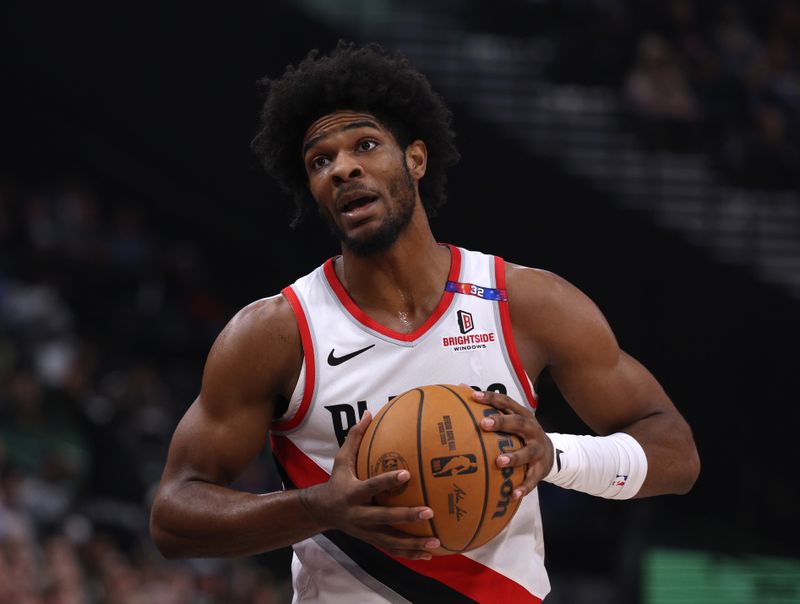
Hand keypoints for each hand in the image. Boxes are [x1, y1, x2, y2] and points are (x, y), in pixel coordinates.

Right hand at [301, 411, 439, 559]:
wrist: (321, 512)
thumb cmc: (337, 480)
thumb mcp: (341, 459)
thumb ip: (355, 437)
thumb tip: (369, 413)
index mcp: (352, 493)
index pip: (371, 486)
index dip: (387, 481)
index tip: (407, 474)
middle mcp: (358, 515)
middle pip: (384, 518)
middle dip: (406, 517)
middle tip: (430, 512)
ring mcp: (365, 532)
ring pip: (391, 541)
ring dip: (413, 544)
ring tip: (436, 542)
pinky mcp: (371, 541)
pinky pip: (392, 550)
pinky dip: (411, 554)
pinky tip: (430, 553)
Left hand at [473, 390, 553, 499]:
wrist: (549, 451)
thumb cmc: (520, 433)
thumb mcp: (510, 418)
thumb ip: (489, 407)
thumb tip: (460, 388)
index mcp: (522, 415)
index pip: (506, 402)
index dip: (491, 398)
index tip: (473, 396)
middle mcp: (531, 429)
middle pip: (518, 422)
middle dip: (502, 422)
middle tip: (483, 424)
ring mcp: (537, 449)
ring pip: (527, 452)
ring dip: (514, 457)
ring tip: (499, 461)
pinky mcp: (540, 468)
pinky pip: (532, 479)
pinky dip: (523, 487)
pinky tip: (512, 494)